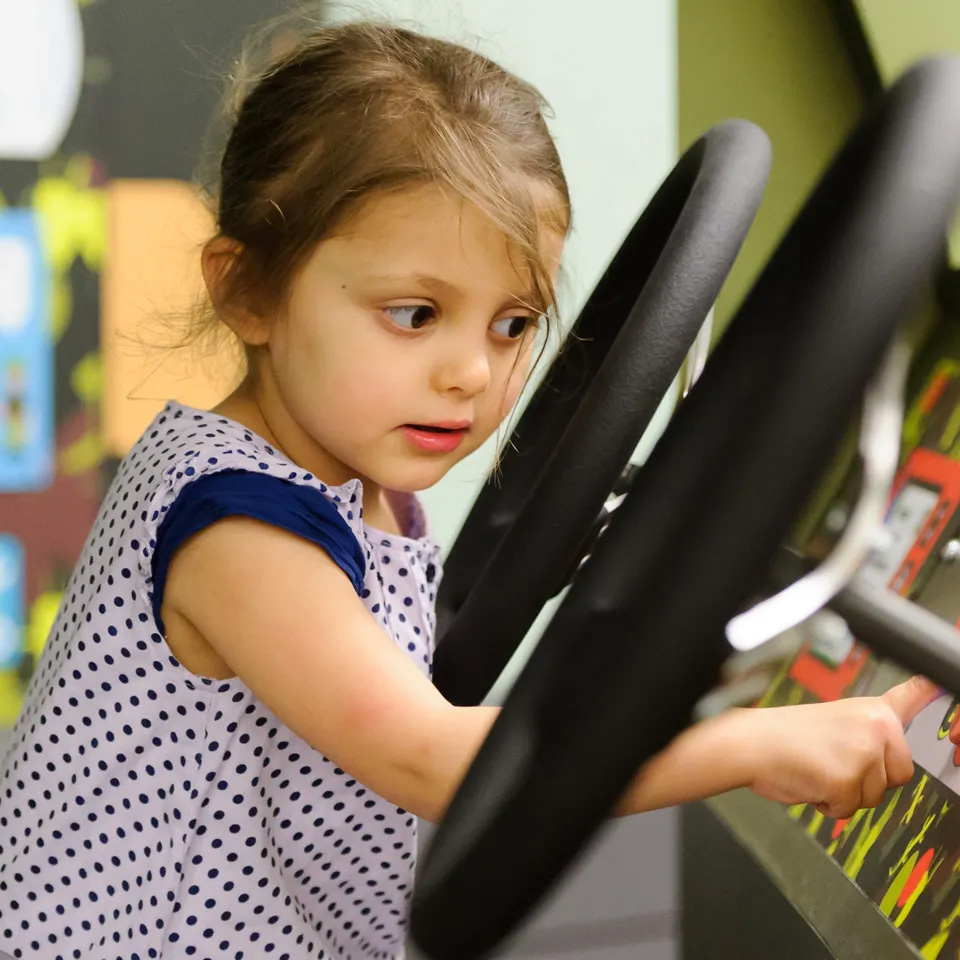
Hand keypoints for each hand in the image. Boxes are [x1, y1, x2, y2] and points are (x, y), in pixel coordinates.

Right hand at [746, 676, 939, 819]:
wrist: (750, 743)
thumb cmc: (784, 734)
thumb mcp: (836, 719)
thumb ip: (869, 728)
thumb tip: (896, 729)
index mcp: (873, 710)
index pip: (914, 697)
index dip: (931, 690)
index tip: (943, 682)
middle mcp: (876, 727)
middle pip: (900, 774)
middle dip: (869, 780)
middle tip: (833, 762)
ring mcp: (864, 753)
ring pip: (874, 797)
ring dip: (846, 793)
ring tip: (817, 768)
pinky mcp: (848, 780)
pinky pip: (848, 809)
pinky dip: (828, 803)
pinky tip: (810, 780)